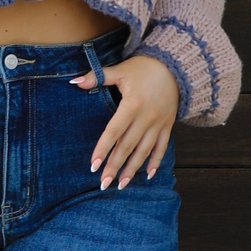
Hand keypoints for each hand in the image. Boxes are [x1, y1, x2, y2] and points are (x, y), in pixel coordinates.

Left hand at [69, 53, 179, 188]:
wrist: (176, 66)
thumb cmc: (144, 68)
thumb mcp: (120, 70)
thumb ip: (97, 76)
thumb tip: (74, 81)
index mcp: (132, 104)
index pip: (114, 131)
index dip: (103, 149)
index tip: (93, 165)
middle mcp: (146, 117)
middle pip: (128, 146)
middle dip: (115, 166)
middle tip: (103, 183)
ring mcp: (159, 123)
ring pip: (144, 151)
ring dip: (133, 169)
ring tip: (122, 185)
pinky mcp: (168, 126)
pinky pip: (162, 147)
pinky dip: (156, 162)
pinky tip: (149, 176)